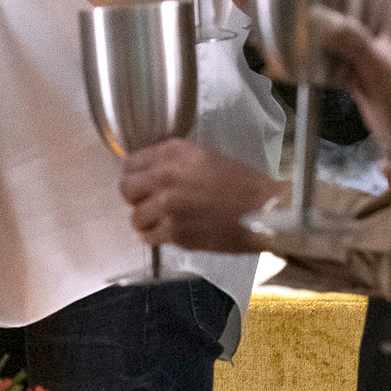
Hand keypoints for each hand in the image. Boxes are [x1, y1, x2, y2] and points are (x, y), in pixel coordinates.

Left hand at [118, 141, 275, 255]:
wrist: (265, 210)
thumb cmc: (242, 183)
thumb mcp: (204, 157)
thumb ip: (173, 163)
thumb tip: (150, 173)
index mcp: (173, 152)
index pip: (130, 163)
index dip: (135, 176)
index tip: (143, 184)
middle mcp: (165, 176)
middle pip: (126, 189)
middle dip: (135, 198)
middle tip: (149, 204)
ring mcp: (168, 206)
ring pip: (135, 218)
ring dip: (147, 222)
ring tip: (163, 222)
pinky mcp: (175, 233)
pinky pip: (148, 238)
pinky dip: (156, 238)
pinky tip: (170, 233)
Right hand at [310, 0, 390, 244]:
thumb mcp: (382, 66)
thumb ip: (352, 41)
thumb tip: (319, 16)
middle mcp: (382, 28)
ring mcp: (369, 50)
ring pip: (341, 24)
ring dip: (321, 14)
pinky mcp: (358, 73)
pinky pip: (333, 53)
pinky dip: (317, 47)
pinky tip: (296, 40)